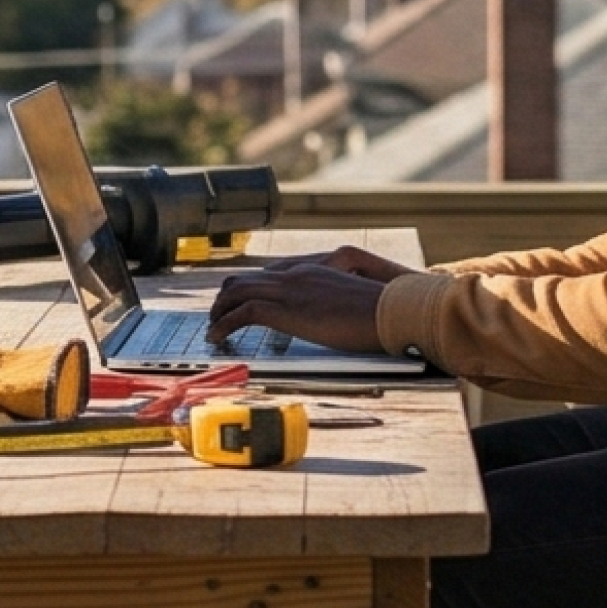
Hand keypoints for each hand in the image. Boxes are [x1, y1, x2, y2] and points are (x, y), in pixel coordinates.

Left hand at [203, 244, 417, 354]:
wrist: (393, 309)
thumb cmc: (381, 312)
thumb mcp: (350, 302)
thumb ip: (330, 303)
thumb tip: (325, 319)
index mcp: (310, 269)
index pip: (266, 274)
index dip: (245, 289)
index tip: (237, 303)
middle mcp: (295, 274)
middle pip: (243, 279)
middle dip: (224, 299)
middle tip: (216, 318)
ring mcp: (289, 289)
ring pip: (236, 292)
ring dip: (218, 312)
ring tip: (212, 329)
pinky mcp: (287, 310)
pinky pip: (242, 314)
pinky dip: (224, 325)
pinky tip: (217, 338)